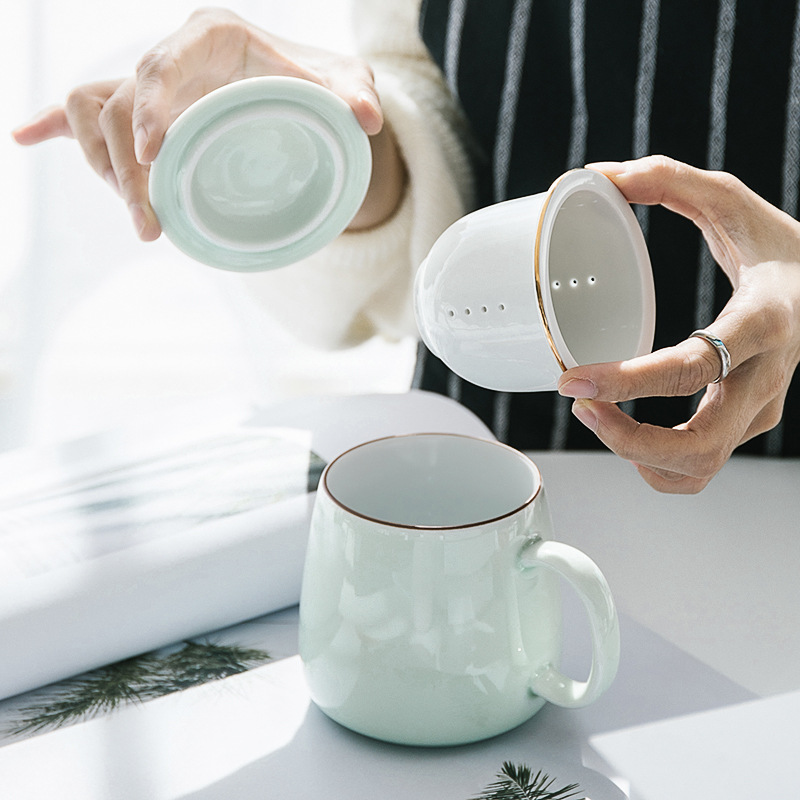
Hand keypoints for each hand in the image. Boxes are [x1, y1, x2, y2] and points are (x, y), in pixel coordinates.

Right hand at [11, 8, 402, 239]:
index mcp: (213, 35)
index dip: (150, 109)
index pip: (163, 65)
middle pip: (120, 103)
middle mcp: (173, 56)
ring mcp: (152, 84)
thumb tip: (367, 119)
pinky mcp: (143, 110)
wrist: (302, 94)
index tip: (154, 156)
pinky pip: (83, 110)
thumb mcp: (345, 86)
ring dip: (105, 168)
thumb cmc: (320, 85)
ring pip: (97, 115)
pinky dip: (51, 123)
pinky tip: (22, 137)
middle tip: (150, 225)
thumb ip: (356, 95)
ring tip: (142, 218)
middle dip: (127, 167)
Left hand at [557, 155, 799, 492]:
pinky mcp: (749, 423)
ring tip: (594, 415)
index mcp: (766, 321)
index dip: (629, 381)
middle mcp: (769, 377)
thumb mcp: (731, 200)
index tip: (573, 381)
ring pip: (698, 469)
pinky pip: (698, 468)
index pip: (696, 365)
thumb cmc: (779, 246)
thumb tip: (598, 173)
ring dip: (636, 456)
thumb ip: (667, 180)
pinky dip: (654, 463)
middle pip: (700, 444)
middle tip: (578, 404)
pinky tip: (624, 433)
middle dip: (626, 439)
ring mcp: (762, 409)